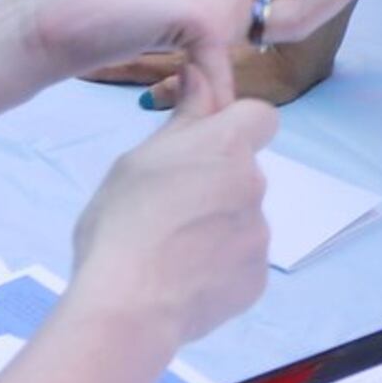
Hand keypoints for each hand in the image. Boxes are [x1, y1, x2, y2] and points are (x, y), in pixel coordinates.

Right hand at [68, 95, 280, 348]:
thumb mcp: (138, 160)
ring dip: (215, 227)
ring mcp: (260, 235)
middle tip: (168, 208)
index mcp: (227, 146)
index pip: (260, 115)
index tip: (206, 144)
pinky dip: (217, 267)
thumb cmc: (121, 223)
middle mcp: (254, 185)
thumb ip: (181, 119)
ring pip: (241, 219)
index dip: (236, 125)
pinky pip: (240, 261)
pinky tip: (181, 280)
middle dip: (215, 183)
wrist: (128, 307)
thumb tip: (199, 75)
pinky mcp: (257, 279)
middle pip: (243, 172)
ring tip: (168, 252)